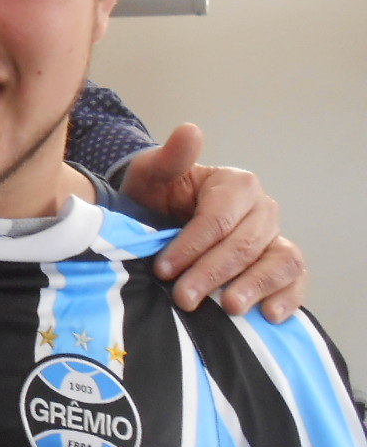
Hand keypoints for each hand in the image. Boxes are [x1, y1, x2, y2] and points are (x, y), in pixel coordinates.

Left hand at [121, 123, 306, 321]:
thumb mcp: (152, 174)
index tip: (163, 269)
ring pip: (278, 262)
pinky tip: (269, 315)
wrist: (159, 214)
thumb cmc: (155, 194)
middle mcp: (262, 209)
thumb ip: (170, 157)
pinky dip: (288, 297)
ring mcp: (275, 236)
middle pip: (244, 246)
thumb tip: (190, 131)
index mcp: (236, 184)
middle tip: (183, 299)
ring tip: (229, 308)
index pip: (217, 220)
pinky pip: (295, 279)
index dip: (190, 246)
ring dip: (254, 287)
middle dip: (212, 274)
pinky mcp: (280, 262)